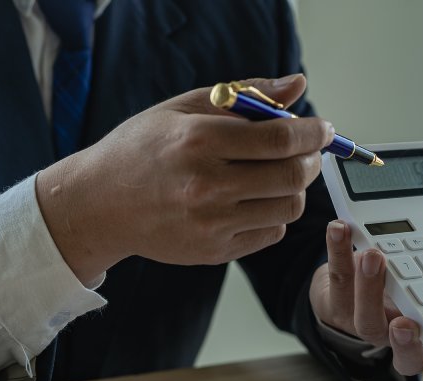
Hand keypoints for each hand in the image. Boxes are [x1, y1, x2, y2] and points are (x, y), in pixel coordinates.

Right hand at [35, 74, 332, 284]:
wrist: (100, 204)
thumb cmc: (143, 149)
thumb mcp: (184, 108)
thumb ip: (245, 94)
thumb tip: (297, 86)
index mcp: (199, 141)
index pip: (280, 138)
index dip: (312, 132)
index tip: (322, 129)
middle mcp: (206, 185)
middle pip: (292, 177)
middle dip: (310, 161)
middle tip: (307, 152)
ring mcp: (211, 223)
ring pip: (288, 208)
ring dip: (294, 188)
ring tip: (277, 174)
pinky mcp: (214, 251)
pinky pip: (270, 233)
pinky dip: (273, 215)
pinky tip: (253, 200)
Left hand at [308, 222, 422, 380]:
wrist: (350, 281)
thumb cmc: (410, 280)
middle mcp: (400, 333)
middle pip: (406, 351)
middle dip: (408, 342)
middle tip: (409, 324)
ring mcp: (366, 319)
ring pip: (365, 317)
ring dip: (369, 288)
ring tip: (375, 258)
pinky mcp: (337, 297)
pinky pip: (336, 277)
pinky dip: (337, 253)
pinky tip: (341, 230)